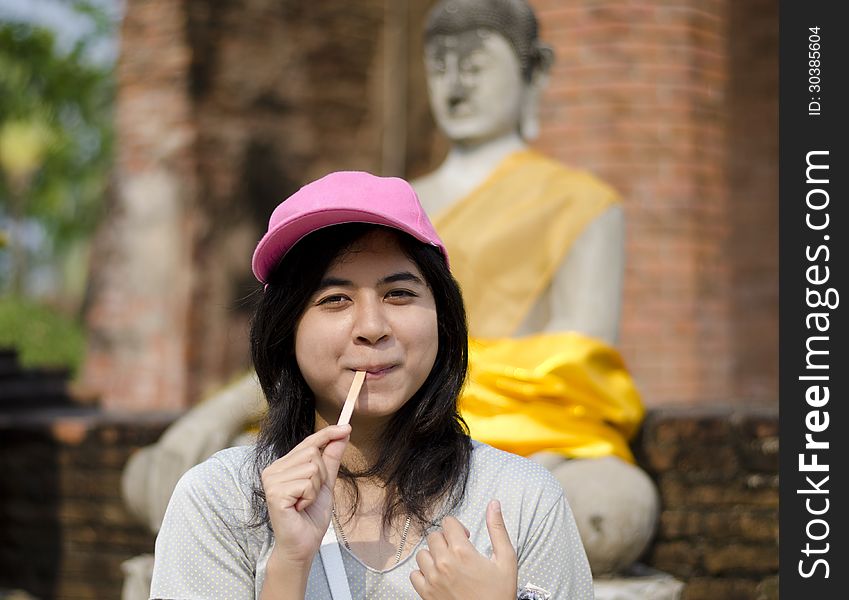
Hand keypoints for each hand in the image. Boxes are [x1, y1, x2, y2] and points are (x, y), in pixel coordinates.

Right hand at [261, 424, 350, 567]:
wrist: (303, 544)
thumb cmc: (311, 516)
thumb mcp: (326, 482)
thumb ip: (331, 457)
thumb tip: (342, 433)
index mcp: (283, 465)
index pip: (308, 442)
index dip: (327, 434)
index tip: (346, 426)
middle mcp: (273, 469)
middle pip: (312, 453)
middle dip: (321, 475)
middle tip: (310, 495)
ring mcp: (271, 480)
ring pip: (311, 467)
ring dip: (315, 488)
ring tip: (304, 503)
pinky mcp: (274, 492)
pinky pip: (306, 483)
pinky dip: (310, 497)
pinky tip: (299, 508)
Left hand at [411, 500, 517, 599]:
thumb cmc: (499, 594)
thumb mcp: (506, 559)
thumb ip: (498, 529)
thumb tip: (493, 505)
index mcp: (462, 551)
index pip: (448, 523)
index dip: (457, 528)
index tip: (465, 537)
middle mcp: (444, 563)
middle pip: (434, 536)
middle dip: (446, 540)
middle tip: (458, 552)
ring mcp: (433, 579)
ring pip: (422, 554)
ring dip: (434, 555)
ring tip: (448, 565)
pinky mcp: (426, 594)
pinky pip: (414, 575)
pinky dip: (424, 574)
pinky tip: (438, 577)